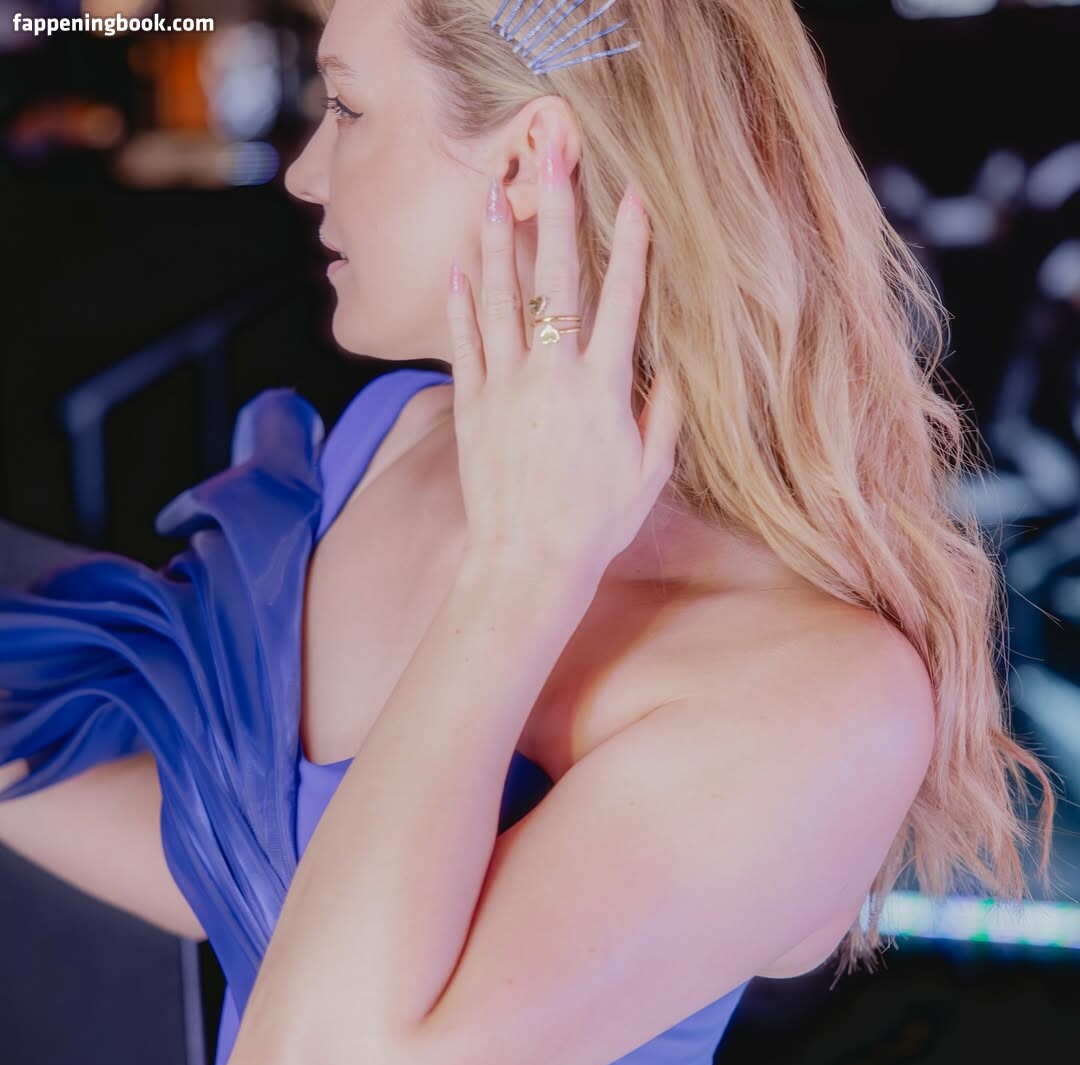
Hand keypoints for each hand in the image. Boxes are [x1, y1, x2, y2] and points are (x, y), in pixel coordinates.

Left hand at [446, 139, 683, 582]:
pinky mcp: (472, 407)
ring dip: (497, 241)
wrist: (528, 563)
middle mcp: (552, 375)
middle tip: (554, 157)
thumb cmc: (596, 525)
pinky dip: (461, 303)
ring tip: (493, 192)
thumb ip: (665, 415)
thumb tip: (675, 369)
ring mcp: (506, 387)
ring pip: (500, 299)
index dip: (632, 244)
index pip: (623, 299)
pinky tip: (459, 268)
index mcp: (604, 388)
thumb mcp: (648, 473)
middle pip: (557, 278)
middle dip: (558, 211)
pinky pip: (464, 343)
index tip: (634, 196)